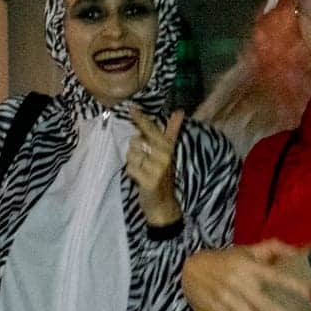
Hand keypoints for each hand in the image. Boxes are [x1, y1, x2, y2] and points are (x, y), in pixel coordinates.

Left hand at [126, 111, 184, 226]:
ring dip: (133, 161)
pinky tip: (139, 177)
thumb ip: (171, 131)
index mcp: (168, 147)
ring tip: (142, 168)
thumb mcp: (167, 153)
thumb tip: (179, 112)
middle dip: (135, 148)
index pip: (152, 129)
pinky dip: (131, 172)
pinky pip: (130, 168)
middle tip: (143, 157)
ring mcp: (157, 169)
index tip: (131, 107)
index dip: (141, 118)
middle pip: (137, 141)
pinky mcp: (149, 181)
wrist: (164, 204)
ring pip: (132, 155)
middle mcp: (164, 156)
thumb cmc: (162, 175)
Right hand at [181, 240, 310, 310]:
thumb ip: (275, 248)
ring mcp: (228, 300)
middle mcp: (241, 284)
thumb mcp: (249, 249)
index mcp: (250, 267)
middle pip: (268, 309)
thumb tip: (300, 252)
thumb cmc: (226, 260)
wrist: (191, 269)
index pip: (277, 277)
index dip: (296, 287)